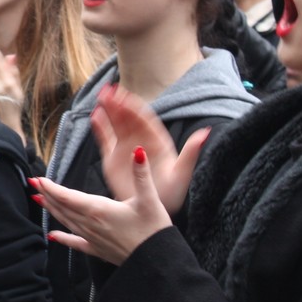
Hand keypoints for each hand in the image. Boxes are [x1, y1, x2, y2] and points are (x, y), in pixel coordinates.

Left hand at [34, 145, 172, 264]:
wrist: (158, 263)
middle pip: (62, 207)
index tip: (38, 178)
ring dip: (51, 210)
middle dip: (47, 194)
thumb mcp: (150, 199)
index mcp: (99, 210)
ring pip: (65, 221)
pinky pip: (75, 243)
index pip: (67, 196)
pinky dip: (62, 238)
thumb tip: (138, 151)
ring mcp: (92, 238)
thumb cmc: (154, 231)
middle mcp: (90, 224)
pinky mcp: (98, 250)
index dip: (50, 187)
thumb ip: (141, 174)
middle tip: (32, 183)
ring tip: (38, 200)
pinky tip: (51, 236)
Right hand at [91, 84, 208, 214]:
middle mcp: (141, 141)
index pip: (144, 119)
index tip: (125, 96)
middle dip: (118, 103)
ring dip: (108, 110)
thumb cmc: (171, 195)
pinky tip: (95, 116)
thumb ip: (191, 152)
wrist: (152, 211)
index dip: (134, 106)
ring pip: (116, 125)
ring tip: (100, 97)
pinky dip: (100, 128)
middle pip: (128, 118)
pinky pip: (106, 139)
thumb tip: (206, 133)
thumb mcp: (183, 173)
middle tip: (108, 90)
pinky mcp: (113, 159)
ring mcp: (126, 149)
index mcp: (157, 141)